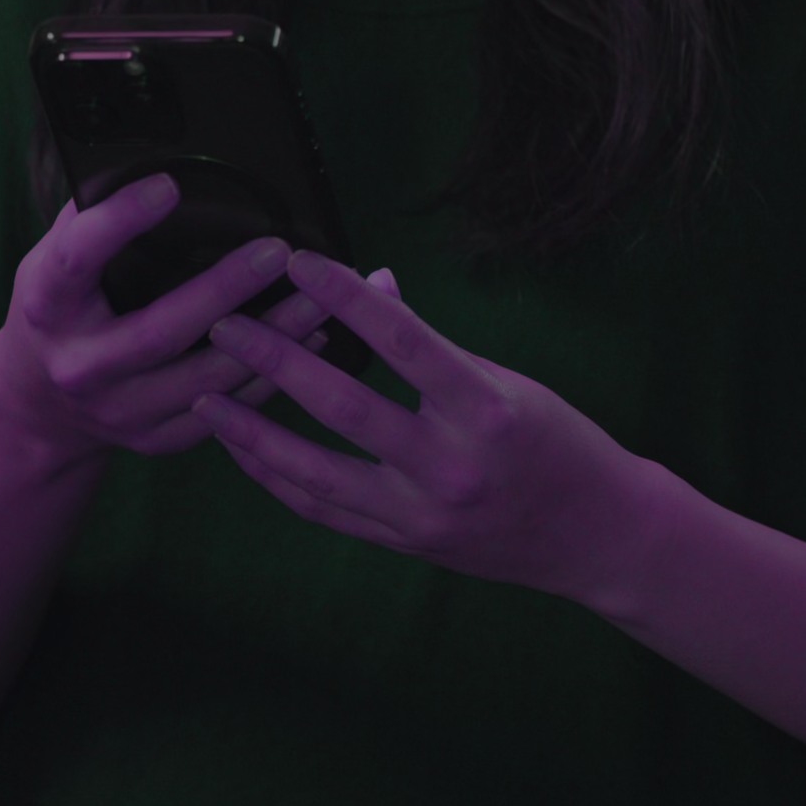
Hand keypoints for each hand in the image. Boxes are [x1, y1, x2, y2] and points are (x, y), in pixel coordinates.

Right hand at [0, 173, 338, 460]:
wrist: (38, 402)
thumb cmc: (64, 305)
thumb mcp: (55, 258)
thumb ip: (95, 217)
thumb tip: (159, 159)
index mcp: (47, 303)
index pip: (77, 259)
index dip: (119, 222)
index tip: (168, 185)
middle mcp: (79, 364)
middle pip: (157, 332)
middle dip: (224, 291)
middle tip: (279, 251)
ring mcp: (117, 410)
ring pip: (205, 382)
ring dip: (271, 339)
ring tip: (319, 299)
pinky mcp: (153, 440)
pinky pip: (223, 414)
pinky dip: (270, 379)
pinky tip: (310, 344)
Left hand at [190, 251, 662, 601]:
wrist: (599, 539)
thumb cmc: (558, 443)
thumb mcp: (507, 381)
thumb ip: (430, 343)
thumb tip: (372, 282)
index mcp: (486, 411)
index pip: (402, 341)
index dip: (346, 296)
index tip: (298, 261)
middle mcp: (451, 467)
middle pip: (344, 407)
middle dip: (276, 362)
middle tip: (225, 323)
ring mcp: (423, 514)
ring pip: (316, 473)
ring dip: (253, 433)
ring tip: (206, 395)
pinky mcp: (405, 544)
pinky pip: (324, 510)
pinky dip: (277, 478)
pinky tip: (242, 449)